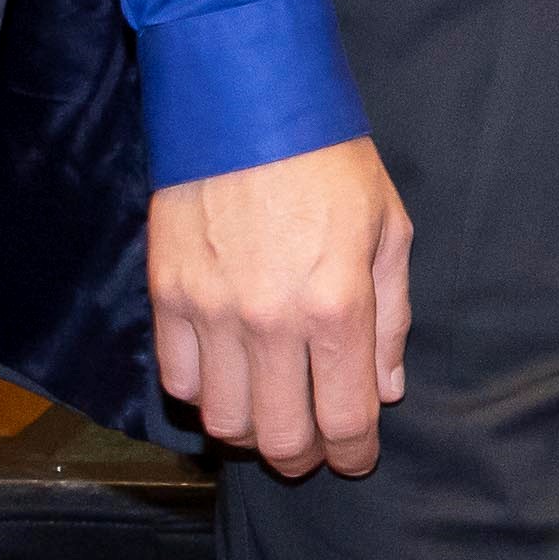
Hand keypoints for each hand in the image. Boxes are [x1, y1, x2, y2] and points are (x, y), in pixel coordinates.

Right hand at [151, 135, 413, 478]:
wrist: (247, 100)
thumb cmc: (330, 161)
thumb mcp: (387, 229)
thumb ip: (390, 318)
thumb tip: (386, 390)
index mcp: (337, 306)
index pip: (344, 420)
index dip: (354, 454)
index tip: (357, 457)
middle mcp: (270, 322)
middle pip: (280, 438)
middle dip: (304, 459)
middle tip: (314, 451)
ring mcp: (212, 313)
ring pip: (224, 422)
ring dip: (252, 432)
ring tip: (270, 415)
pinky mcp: (168, 296)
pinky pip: (179, 381)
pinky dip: (203, 394)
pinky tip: (227, 376)